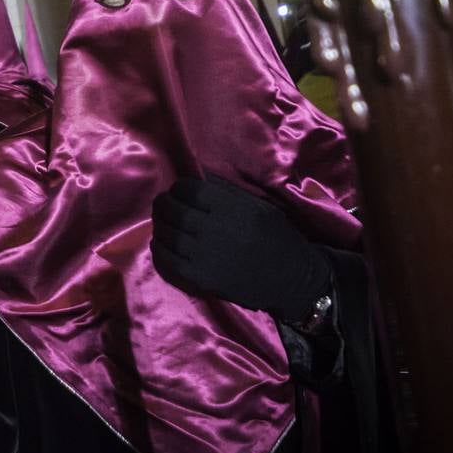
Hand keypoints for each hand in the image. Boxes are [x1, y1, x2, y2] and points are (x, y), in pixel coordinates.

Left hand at [150, 175, 330, 322]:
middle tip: (162, 203)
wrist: (293, 279)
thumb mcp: (259, 205)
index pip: (191, 191)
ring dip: (160, 225)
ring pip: (169, 235)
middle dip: (163, 204)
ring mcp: (208, 256)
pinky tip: (161, 243)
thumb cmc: (277, 237)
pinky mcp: (202, 278)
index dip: (179, 188)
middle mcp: (218, 230)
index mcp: (234, 209)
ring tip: (161, 221)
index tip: (178, 190)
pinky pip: (169, 261)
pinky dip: (160, 249)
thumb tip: (197, 173)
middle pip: (176, 211)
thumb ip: (226, 190)